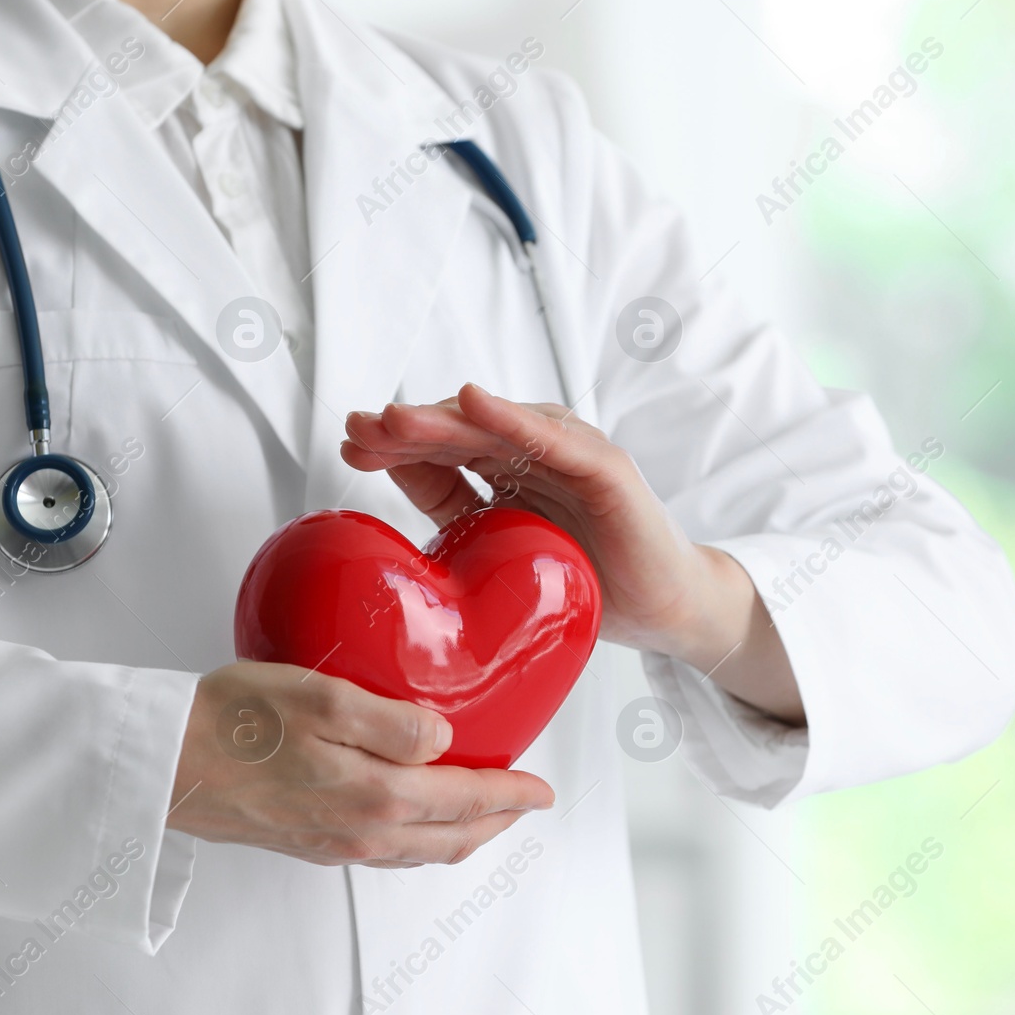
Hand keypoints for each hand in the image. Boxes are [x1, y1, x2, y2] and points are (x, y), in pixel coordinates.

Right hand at [168, 661, 554, 867]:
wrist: (162, 764)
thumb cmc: (231, 721)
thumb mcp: (320, 697)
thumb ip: (392, 719)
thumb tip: (445, 735)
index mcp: (375, 795)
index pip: (467, 800)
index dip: (513, 793)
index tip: (543, 788)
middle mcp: (361, 831)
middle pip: (452, 838)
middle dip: (497, 821)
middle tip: (526, 801)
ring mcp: (334, 843)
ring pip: (421, 851)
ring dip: (461, 834)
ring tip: (483, 810)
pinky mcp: (308, 842)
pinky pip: (386, 851)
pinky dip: (420, 839)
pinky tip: (413, 818)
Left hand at [341, 383, 802, 722]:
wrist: (664, 612)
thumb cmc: (585, 582)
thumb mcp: (499, 551)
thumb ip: (452, 512)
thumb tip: (386, 483)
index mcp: (507, 472)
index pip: (442, 451)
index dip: (396, 445)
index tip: (350, 446)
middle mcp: (536, 454)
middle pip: (461, 431)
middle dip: (407, 428)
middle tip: (359, 428)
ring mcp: (572, 455)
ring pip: (497, 428)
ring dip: (444, 418)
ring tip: (396, 417)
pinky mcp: (606, 469)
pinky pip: (554, 439)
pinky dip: (514, 418)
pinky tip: (474, 403)